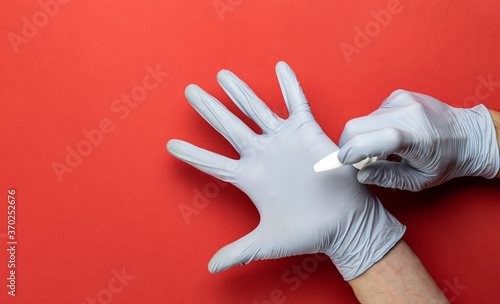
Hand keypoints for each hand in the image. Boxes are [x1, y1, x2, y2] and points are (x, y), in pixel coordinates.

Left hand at [167, 62, 403, 279]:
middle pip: (228, 126)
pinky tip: (279, 67)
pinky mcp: (307, 132)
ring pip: (256, 108)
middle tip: (189, 91)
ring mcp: (283, 141)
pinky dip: (289, 85)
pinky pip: (296, 103)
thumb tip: (211, 269)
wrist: (344, 223)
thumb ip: (238, 251)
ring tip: (222, 75)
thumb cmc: (308, 232)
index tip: (170, 146)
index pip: (214, 163)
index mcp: (250, 177)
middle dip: (208, 108)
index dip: (192, 154)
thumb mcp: (267, 242)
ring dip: (239, 91)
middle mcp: (263, 155)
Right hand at [338, 90, 499, 191]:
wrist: (469, 135)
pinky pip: (373, 112)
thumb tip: (361, 174)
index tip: (341, 161)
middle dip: (349, 144)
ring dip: (364, 136)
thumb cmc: (447, 160)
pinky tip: (390, 134)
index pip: (370, 140)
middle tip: (358, 159)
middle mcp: (407, 113)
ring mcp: (403, 100)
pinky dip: (374, 126)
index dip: (350, 151)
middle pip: (356, 126)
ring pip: (363, 119)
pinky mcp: (399, 95)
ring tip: (383, 148)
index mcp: (414, 138)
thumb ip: (387, 177)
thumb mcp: (419, 179)